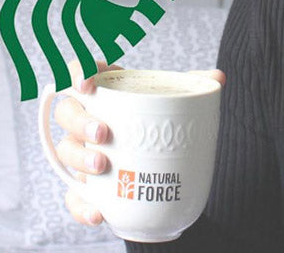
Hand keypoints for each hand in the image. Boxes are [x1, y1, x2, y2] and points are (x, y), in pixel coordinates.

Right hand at [53, 59, 225, 225]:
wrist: (159, 175)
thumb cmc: (158, 128)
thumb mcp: (174, 107)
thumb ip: (193, 89)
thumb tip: (218, 77)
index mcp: (106, 93)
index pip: (81, 73)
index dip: (76, 72)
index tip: (86, 83)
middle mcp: (87, 120)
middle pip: (67, 112)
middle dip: (80, 121)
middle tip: (102, 133)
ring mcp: (82, 154)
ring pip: (65, 151)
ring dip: (79, 158)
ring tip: (102, 166)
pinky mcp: (85, 188)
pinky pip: (73, 197)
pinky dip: (82, 205)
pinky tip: (98, 212)